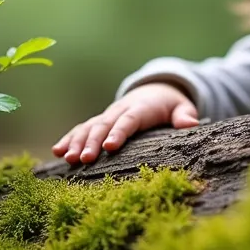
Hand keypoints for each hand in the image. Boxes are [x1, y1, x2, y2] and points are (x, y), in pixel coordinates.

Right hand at [51, 82, 199, 164]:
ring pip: (89, 127)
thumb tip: (191, 124)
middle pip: (103, 126)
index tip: (109, 147)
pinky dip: (69, 138)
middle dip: (92, 142)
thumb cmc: (170, 104)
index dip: (118, 132)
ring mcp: (107, 116)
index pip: (128, 121)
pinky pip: (82, 129)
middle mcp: (119, 111)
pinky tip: (57, 151)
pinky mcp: (99, 122)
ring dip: (77, 142)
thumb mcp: (182, 107)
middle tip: (83, 160)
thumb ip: (185, 115)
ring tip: (67, 158)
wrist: (154, 90)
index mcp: (140, 109)